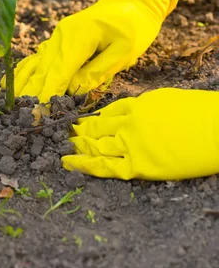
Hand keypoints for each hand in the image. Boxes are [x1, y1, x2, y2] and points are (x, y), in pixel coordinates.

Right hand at [13, 0, 161, 101]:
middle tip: (23, 119)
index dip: (48, 94)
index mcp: (79, 36)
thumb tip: (73, 91)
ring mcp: (57, 36)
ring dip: (23, 85)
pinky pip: (38, 57)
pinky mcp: (58, 39)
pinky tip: (10, 84)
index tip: (39, 114)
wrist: (131, 1)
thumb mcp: (124, 51)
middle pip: (43, 70)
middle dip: (32, 95)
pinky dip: (24, 71)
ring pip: (36, 64)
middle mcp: (62, 35)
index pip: (59, 71)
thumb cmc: (133, 27)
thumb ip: (97, 71)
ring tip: (10, 106)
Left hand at [63, 88, 218, 179]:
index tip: (83, 121)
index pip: (107, 112)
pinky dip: (86, 165)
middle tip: (66, 133)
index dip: (93, 118)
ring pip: (97, 145)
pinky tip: (70, 164)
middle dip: (81, 131)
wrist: (217, 129)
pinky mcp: (140, 165)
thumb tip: (137, 113)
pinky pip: (106, 167)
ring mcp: (132, 143)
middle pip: (97, 127)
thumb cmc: (200, 113)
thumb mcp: (167, 100)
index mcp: (138, 105)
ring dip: (80, 146)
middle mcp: (129, 122)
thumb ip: (147, 108)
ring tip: (64, 148)